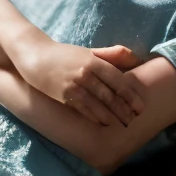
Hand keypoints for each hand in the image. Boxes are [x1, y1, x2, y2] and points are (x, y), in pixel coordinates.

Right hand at [14, 34, 147, 127]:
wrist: (35, 55)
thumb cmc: (64, 54)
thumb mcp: (88, 51)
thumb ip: (112, 54)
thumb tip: (137, 59)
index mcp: (94, 61)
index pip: (118, 80)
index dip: (131, 95)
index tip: (140, 106)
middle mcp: (86, 73)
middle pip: (110, 95)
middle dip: (124, 109)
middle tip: (133, 119)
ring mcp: (74, 85)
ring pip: (98, 104)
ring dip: (111, 116)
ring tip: (121, 124)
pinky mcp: (63, 95)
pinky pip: (83, 109)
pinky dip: (94, 117)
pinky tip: (102, 123)